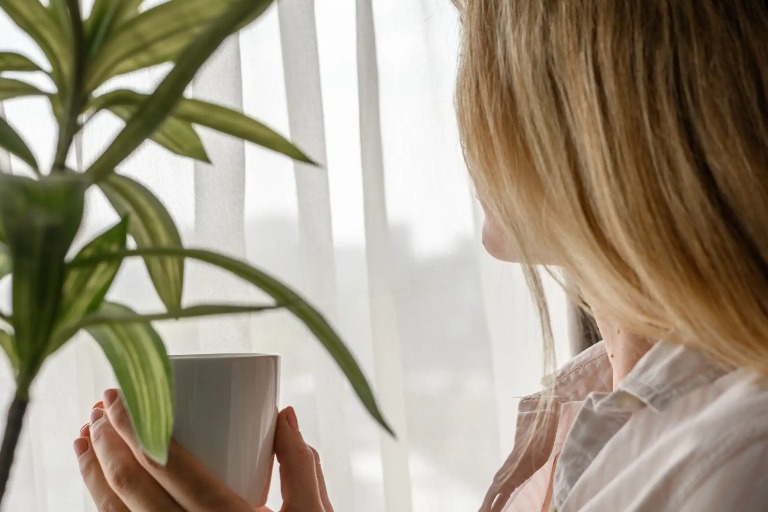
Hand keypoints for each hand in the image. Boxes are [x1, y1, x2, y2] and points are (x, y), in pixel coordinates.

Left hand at [74, 389, 333, 511]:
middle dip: (106, 441)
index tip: (119, 395)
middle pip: (130, 487)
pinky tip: (98, 490)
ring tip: (85, 440)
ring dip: (92, 474)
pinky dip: (101, 509)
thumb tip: (283, 413)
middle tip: (100, 408)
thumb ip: (300, 464)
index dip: (133, 426)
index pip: (167, 465)